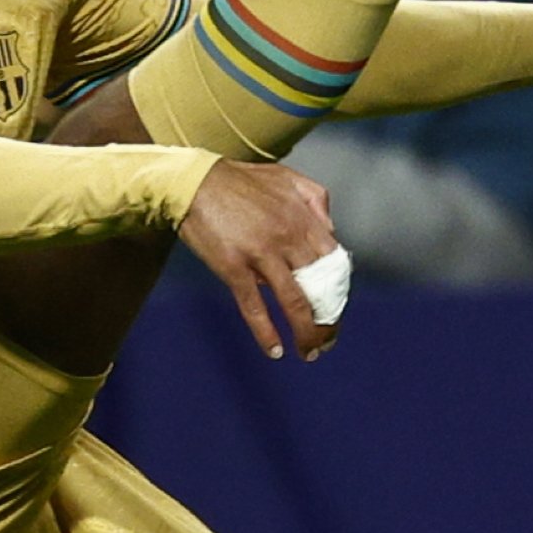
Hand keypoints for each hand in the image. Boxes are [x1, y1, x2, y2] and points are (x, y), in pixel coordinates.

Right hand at [179, 160, 340, 360]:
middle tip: (327, 341)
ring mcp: (261, 254)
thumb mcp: (287, 179)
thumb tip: (332, 233)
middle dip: (328, 322)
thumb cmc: (239, 181)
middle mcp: (288, 237)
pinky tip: (274, 350)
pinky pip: (254, 306)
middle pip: (320, 289)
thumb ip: (316, 200)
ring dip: (306, 334)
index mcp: (304, 218)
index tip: (334, 311)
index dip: (339, 293)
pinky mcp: (234, 267)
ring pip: (294, 303)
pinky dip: (266, 332)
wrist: (193, 181)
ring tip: (309, 353)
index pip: (335, 265)